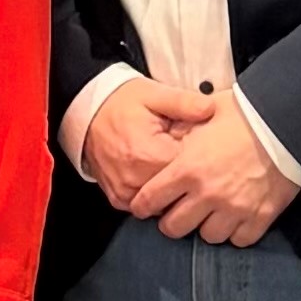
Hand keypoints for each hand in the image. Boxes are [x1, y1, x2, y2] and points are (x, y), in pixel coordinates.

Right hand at [82, 76, 215, 208]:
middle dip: (186, 174)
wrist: (88, 113)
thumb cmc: (122, 103)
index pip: (190, 171)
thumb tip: (211, 109)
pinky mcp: (119, 199)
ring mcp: (125, 193)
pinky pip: (147, 206)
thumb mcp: (155, 94)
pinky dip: (157, 194)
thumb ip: (185, 102)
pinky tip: (157, 173)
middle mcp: (135, 180)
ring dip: (172, 187)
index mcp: (148, 156)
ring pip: (165, 202)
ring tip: (169, 162)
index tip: (200, 144)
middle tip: (184, 153)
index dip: (200, 157)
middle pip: (179, 190)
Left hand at [135, 100, 300, 245]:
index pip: (150, 200)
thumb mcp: (204, 115)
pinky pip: (239, 240)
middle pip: (174, 228)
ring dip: (206, 227)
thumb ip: (181, 132)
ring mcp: (235, 208)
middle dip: (171, 222)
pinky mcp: (260, 217)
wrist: (288, 122)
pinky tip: (235, 219)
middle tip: (176, 214)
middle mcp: (208, 193)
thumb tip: (164, 139)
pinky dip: (236, 233)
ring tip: (210, 214)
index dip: (142, 206)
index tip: (143, 207)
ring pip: (207, 237)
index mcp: (188, 168)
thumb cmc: (244, 113)